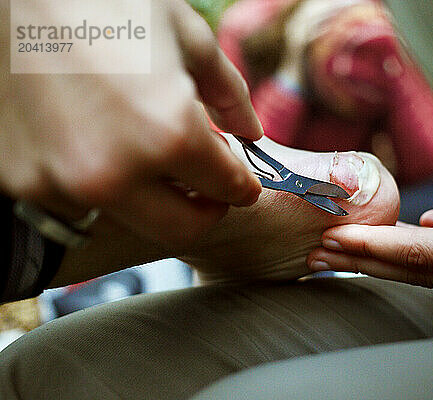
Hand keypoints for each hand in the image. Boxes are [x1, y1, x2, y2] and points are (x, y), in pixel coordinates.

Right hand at [0, 0, 262, 252]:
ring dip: (148, 193)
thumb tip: (250, 132)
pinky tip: (94, 138)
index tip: (243, 186)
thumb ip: (228, 92)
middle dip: (204, 209)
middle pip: (182, 228)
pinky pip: (78, 200)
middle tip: (206, 188)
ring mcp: (62, 183)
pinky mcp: (21, 182)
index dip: (242, 187)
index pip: (226, 187)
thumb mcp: (183, 33)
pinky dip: (98, 181)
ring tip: (144, 146)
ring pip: (129, 216)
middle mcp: (115, 172)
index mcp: (168, 133)